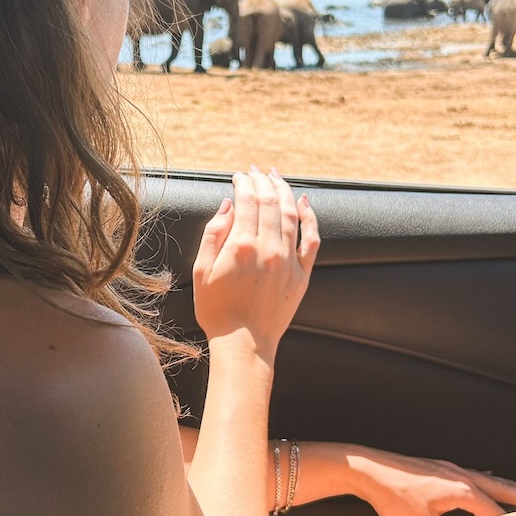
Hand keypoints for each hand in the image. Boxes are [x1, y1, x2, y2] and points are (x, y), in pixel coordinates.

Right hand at [193, 168, 319, 363]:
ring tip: (276, 177)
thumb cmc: (217, 310)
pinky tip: (304, 202)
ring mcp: (289, 261)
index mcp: (241, 246)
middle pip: (270, 202)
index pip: (247, 200)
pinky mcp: (302, 275)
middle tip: (256, 170)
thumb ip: (214, 234)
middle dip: (263, 181)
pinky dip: (310, 218)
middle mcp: (269, 249)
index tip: (239, 176)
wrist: (243, 344)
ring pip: (291, 214)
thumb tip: (228, 205)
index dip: (244, 183)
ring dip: (284, 191)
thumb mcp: (202, 270)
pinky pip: (312, 239)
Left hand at [347, 447, 515, 515]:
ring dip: (510, 485)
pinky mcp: (436, 467)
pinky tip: (486, 477)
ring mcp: (449, 469)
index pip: (496, 513)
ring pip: (489, 478)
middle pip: (502, 488)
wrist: (366, 470)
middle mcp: (461, 475)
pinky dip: (487, 477)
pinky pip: (471, 473)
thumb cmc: (392, 497)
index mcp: (462, 490)